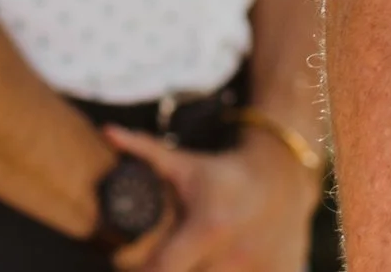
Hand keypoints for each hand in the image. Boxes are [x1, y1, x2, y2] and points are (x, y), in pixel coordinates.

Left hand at [104, 127, 320, 271]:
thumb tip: (107, 131)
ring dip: (206, 270)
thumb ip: (145, 152)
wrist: (283, 173)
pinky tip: (234, 263)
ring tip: (206, 252)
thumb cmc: (221, 175)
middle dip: (181, 267)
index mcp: (207, 228)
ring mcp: (260, 268)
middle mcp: (234, 254)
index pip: (160, 270)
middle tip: (180, 253)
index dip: (142, 271)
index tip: (137, 265)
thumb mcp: (185, 166)